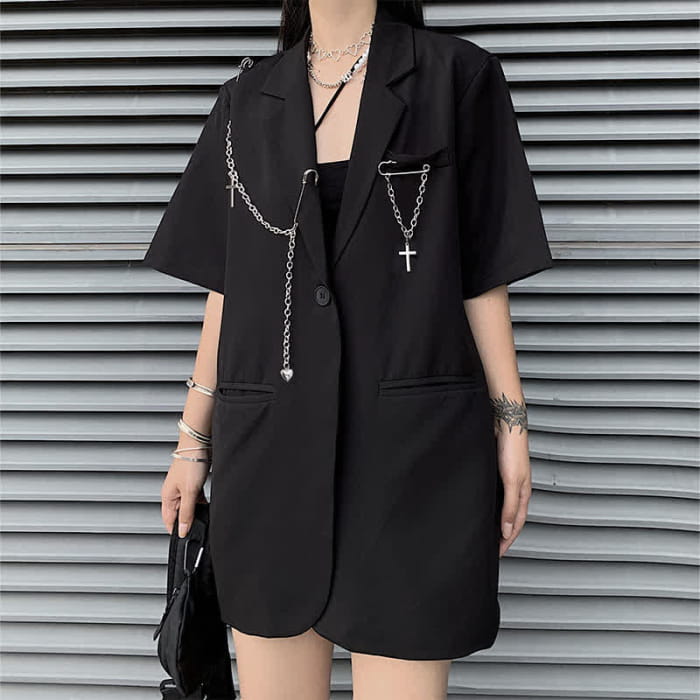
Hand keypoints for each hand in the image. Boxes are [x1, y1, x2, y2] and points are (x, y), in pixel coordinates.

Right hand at [161, 457, 209, 537]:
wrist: (199, 444)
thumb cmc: (190, 463)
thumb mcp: (189, 492)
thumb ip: (186, 513)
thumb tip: (181, 531)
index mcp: (167, 497)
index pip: (168, 521)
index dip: (176, 531)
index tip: (186, 539)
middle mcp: (174, 493)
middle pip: (178, 514)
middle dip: (187, 522)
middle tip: (198, 529)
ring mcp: (184, 488)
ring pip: (189, 507)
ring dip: (196, 512)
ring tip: (204, 517)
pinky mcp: (194, 483)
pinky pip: (196, 498)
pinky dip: (201, 503)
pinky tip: (208, 505)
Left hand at [495, 429, 531, 556]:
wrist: (503, 422)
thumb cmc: (512, 448)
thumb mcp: (512, 481)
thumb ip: (510, 506)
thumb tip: (508, 531)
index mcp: (522, 493)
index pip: (516, 525)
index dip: (507, 541)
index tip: (497, 554)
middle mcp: (515, 488)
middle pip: (509, 518)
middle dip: (501, 534)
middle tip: (489, 547)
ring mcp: (505, 480)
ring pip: (499, 506)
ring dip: (493, 520)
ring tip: (483, 531)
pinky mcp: (494, 471)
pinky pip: (491, 494)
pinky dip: (487, 505)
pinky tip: (478, 507)